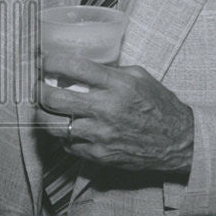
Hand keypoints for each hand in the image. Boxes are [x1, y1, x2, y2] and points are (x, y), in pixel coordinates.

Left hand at [36, 54, 194, 172]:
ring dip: (44, 116)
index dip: (50, 62)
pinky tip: (66, 127)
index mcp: (117, 84)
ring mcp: (101, 134)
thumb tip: (83, 66)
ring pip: (54, 126)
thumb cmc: (160, 106)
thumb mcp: (140, 77)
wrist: (179, 142)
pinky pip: (68, 144)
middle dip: (38, 91)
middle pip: (54, 99)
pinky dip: (63, 136)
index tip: (43, 61)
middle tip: (36, 87)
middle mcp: (106, 109)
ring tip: (44, 109)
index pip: (73, 67)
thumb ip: (111, 70)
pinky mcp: (100, 154)